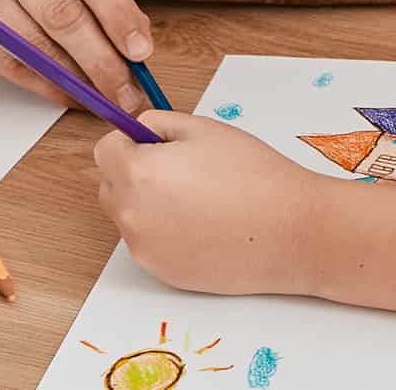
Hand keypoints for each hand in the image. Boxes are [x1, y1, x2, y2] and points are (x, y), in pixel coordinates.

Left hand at [94, 111, 321, 294]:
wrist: (290, 232)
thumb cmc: (255, 176)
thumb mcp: (206, 129)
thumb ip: (160, 124)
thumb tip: (138, 129)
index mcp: (138, 173)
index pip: (105, 149)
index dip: (131, 141)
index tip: (158, 145)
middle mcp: (131, 214)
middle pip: (110, 185)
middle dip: (135, 173)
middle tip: (184, 170)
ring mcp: (144, 248)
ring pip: (130, 216)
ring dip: (150, 204)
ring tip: (200, 199)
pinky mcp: (160, 272)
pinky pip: (150, 243)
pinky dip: (167, 232)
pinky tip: (206, 225)